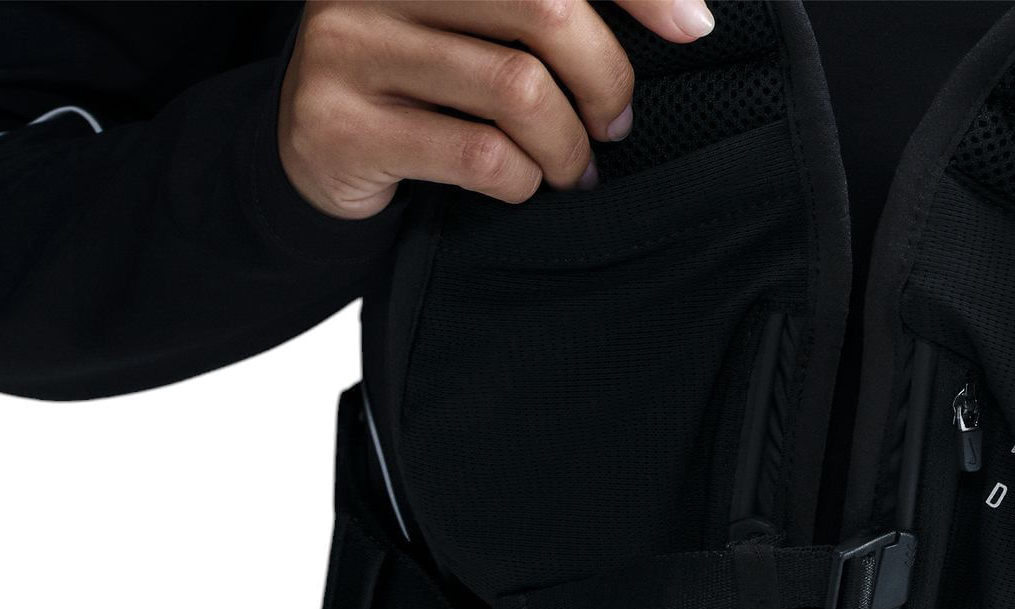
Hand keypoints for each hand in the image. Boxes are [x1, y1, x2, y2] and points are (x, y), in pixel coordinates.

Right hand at [279, 0, 716, 218]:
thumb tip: (690, 17)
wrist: (319, 150)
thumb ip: (551, 10)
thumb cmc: (430, 81)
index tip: (695, 29)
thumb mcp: (485, 23)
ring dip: (567, 147)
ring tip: (572, 168)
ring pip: (518, 91)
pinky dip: (524, 182)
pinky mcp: (338, 121)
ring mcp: (348, 40)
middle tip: (614, 125)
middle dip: (605, 80)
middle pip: (546, 8)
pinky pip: (480, 156)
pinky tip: (523, 185)